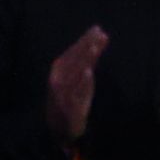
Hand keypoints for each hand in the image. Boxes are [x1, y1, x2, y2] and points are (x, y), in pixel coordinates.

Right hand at [44, 22, 109, 146]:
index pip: (74, 51)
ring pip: (75, 72)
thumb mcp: (77, 81)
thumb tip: (96, 45)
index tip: (98, 30)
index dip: (86, 40)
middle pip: (75, 58)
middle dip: (87, 44)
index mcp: (59, 70)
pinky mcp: (68, 106)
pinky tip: (88, 72)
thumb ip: (86, 64)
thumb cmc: (70, 101)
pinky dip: (81, 82)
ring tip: (95, 47)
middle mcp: (58, 78)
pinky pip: (75, 92)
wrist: (58, 129)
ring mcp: (62, 92)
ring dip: (85, 59)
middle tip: (101, 33)